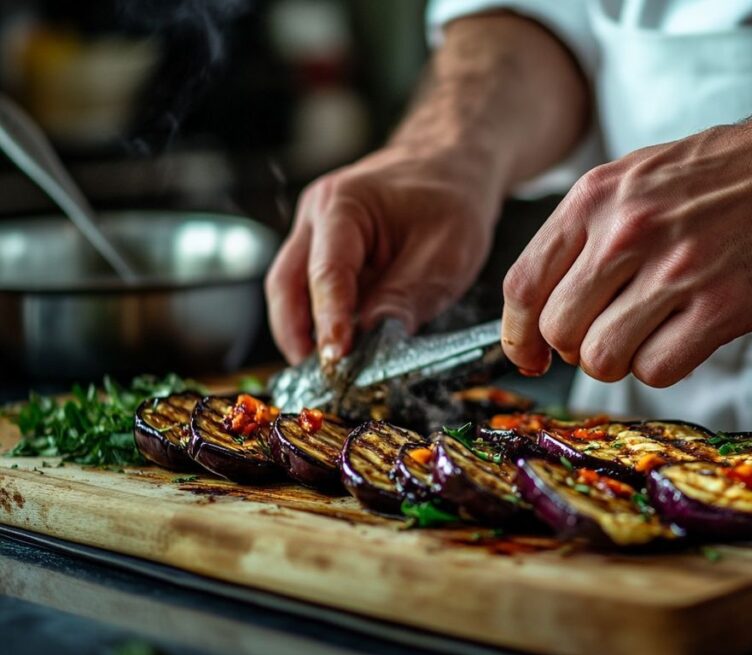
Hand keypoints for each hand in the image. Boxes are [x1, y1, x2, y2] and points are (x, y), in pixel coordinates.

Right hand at [266, 145, 502, 364]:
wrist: (452, 166)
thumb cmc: (451, 200)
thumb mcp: (446, 254)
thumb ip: (407, 297)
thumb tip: (374, 344)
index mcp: (345, 204)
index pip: (327, 273)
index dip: (330, 322)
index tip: (336, 361)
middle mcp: (318, 214)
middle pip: (287, 284)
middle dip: (299, 335)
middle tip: (322, 379)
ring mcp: (315, 230)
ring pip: (291, 290)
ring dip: (304, 332)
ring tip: (328, 373)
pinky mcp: (323, 249)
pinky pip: (311, 289)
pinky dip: (320, 321)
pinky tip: (339, 350)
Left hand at [500, 120, 751, 385]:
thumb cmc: (719, 176)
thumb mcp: (634, 178)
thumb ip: (584, 233)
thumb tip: (541, 307)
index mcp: (595, 199)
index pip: (524, 285)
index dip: (519, 335)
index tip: (531, 355)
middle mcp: (626, 233)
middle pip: (559, 330)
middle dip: (576, 348)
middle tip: (609, 335)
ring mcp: (675, 270)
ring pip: (602, 358)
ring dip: (619, 361)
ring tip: (648, 336)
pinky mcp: (722, 305)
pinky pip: (657, 369)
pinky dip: (662, 366)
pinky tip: (683, 338)